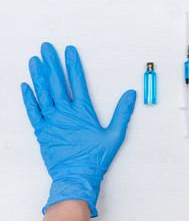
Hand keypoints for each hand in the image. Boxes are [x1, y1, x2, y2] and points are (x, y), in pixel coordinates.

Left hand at [21, 43, 135, 216]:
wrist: (77, 175)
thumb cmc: (96, 156)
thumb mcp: (115, 135)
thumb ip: (122, 113)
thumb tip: (130, 95)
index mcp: (82, 111)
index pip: (77, 81)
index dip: (72, 64)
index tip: (68, 50)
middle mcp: (65, 111)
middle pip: (57, 82)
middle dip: (51, 62)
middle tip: (46, 47)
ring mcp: (51, 120)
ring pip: (43, 93)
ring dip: (38, 75)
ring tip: (35, 60)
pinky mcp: (42, 130)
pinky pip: (33, 111)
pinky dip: (28, 98)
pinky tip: (25, 86)